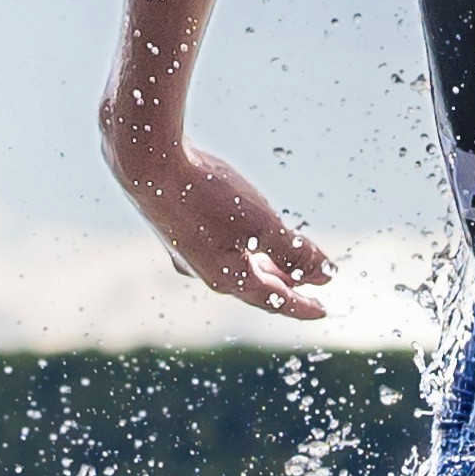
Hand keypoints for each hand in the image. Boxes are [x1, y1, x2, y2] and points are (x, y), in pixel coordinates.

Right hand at [111, 135, 337, 320]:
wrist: (147, 163)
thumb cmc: (205, 195)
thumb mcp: (262, 225)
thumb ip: (296, 252)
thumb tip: (327, 274)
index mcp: (227, 278)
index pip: (275, 300)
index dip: (303, 305)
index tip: (324, 311)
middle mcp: (204, 271)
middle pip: (254, 285)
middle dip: (284, 285)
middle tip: (309, 285)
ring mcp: (187, 251)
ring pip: (235, 266)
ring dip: (262, 266)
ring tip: (281, 262)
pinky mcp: (177, 228)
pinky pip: (219, 247)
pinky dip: (241, 248)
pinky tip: (241, 234)